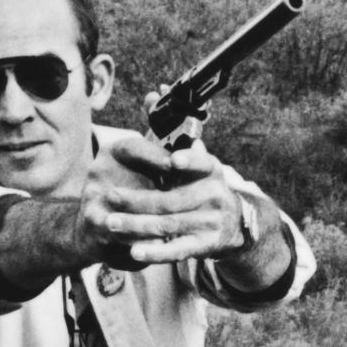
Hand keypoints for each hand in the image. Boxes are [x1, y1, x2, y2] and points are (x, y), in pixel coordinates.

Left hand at [82, 122, 249, 268]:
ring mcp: (211, 222)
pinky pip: (177, 250)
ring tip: (110, 223)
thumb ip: (172, 133)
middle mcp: (214, 196)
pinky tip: (134, 251)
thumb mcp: (196, 161)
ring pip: (168, 225)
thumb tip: (152, 95)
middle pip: (171, 199)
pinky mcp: (205, 245)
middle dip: (137, 200)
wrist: (237, 224)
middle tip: (109, 196)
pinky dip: (155, 251)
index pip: (203, 162)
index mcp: (211, 171)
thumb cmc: (204, 186)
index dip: (189, 160)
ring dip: (137, 226)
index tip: (172, 160)